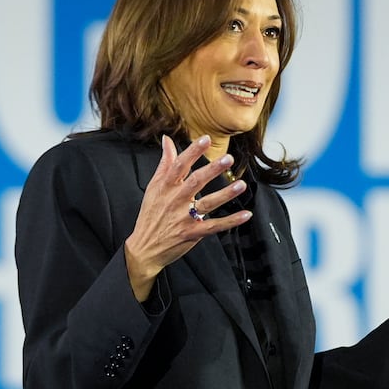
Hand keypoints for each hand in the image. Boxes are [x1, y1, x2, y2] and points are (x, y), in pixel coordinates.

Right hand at [124, 135, 251, 300]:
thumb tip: (167, 140)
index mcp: (165, 187)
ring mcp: (184, 218)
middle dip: (212, 170)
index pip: (179, 165)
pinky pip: (214, 226)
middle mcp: (175, 201)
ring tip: (240, 185)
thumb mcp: (153, 187)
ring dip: (225, 194)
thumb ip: (164, 163)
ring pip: (207, 204)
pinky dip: (231, 221)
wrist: (144, 248)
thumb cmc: (150, 215)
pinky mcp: (192, 233)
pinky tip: (245, 215)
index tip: (206, 139)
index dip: (193, 151)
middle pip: (196, 182)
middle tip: (228, 159)